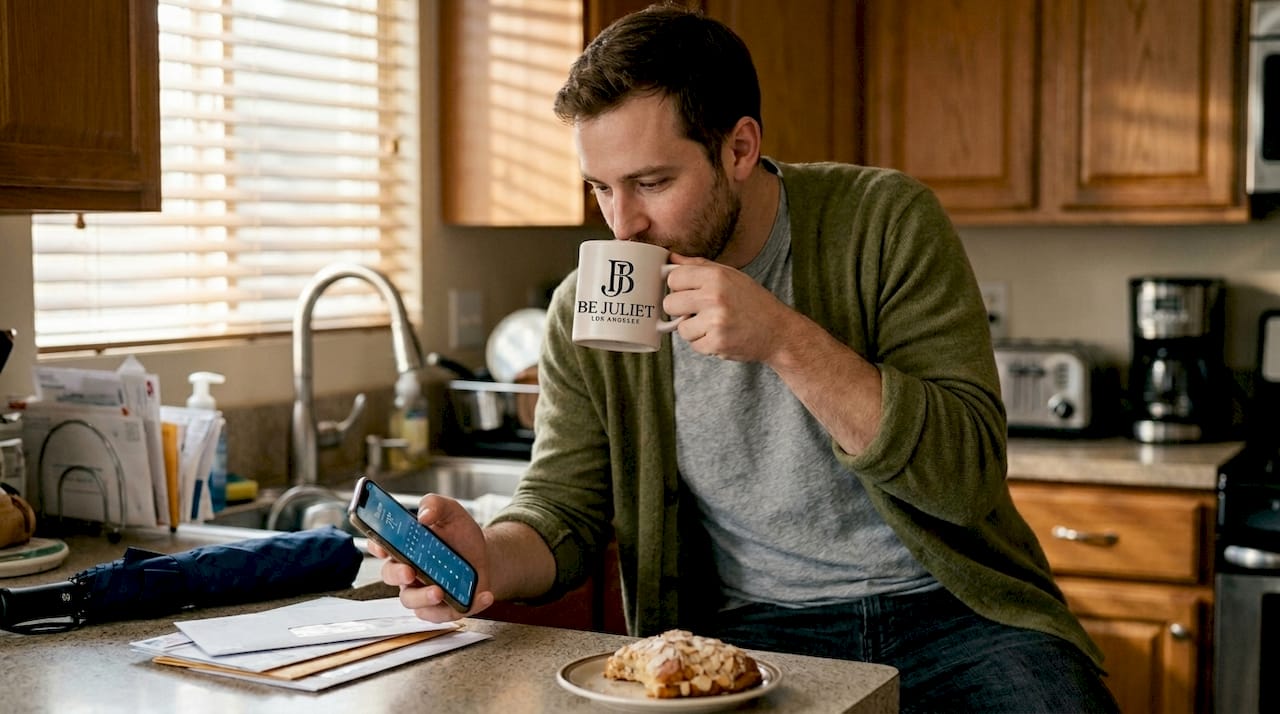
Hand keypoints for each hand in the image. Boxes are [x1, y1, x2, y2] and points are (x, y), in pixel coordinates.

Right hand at [370, 493, 494, 621]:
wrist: (484, 555)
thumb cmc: (460, 535)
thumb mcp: (451, 512)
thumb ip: (435, 505)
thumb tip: (424, 515)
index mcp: (405, 547)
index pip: (382, 546)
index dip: (377, 546)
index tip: (382, 547)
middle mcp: (409, 571)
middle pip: (392, 576)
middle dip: (397, 575)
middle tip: (409, 571)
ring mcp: (423, 591)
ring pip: (413, 601)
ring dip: (424, 598)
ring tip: (440, 591)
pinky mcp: (443, 608)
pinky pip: (447, 613)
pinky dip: (467, 606)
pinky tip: (483, 595)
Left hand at [665, 252, 795, 362]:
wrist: (778, 331)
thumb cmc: (752, 301)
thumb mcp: (730, 275)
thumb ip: (698, 266)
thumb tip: (669, 256)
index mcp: (716, 276)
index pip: (673, 278)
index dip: (678, 287)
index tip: (689, 292)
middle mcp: (714, 296)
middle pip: (670, 303)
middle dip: (681, 309)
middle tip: (699, 311)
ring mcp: (715, 321)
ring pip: (680, 328)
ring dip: (693, 329)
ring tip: (714, 324)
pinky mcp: (717, 343)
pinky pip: (693, 345)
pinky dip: (704, 343)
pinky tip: (720, 336)